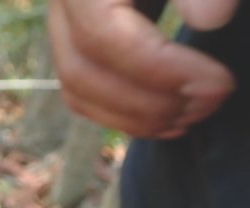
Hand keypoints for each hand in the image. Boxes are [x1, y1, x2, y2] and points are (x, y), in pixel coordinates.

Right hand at [49, 0, 237, 137]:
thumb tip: (211, 19)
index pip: (104, 35)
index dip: (159, 69)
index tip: (218, 82)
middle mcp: (65, 0)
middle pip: (80, 71)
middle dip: (146, 101)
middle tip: (210, 102)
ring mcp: (65, 20)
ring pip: (76, 87)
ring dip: (133, 116)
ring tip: (191, 117)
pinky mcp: (77, 36)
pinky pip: (80, 90)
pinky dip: (119, 114)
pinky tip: (166, 120)